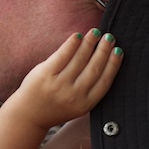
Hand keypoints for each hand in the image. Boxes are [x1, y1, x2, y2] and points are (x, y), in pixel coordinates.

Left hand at [8, 30, 122, 129]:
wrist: (30, 115)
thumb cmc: (56, 106)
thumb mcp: (78, 105)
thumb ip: (90, 89)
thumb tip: (105, 61)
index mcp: (85, 104)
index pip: (104, 81)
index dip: (113, 64)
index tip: (119, 51)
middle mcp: (73, 95)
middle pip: (94, 68)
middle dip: (104, 50)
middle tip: (110, 37)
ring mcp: (58, 85)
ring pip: (79, 59)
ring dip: (89, 43)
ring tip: (95, 33)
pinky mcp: (45, 75)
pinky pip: (62, 55)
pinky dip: (71, 44)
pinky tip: (77, 36)